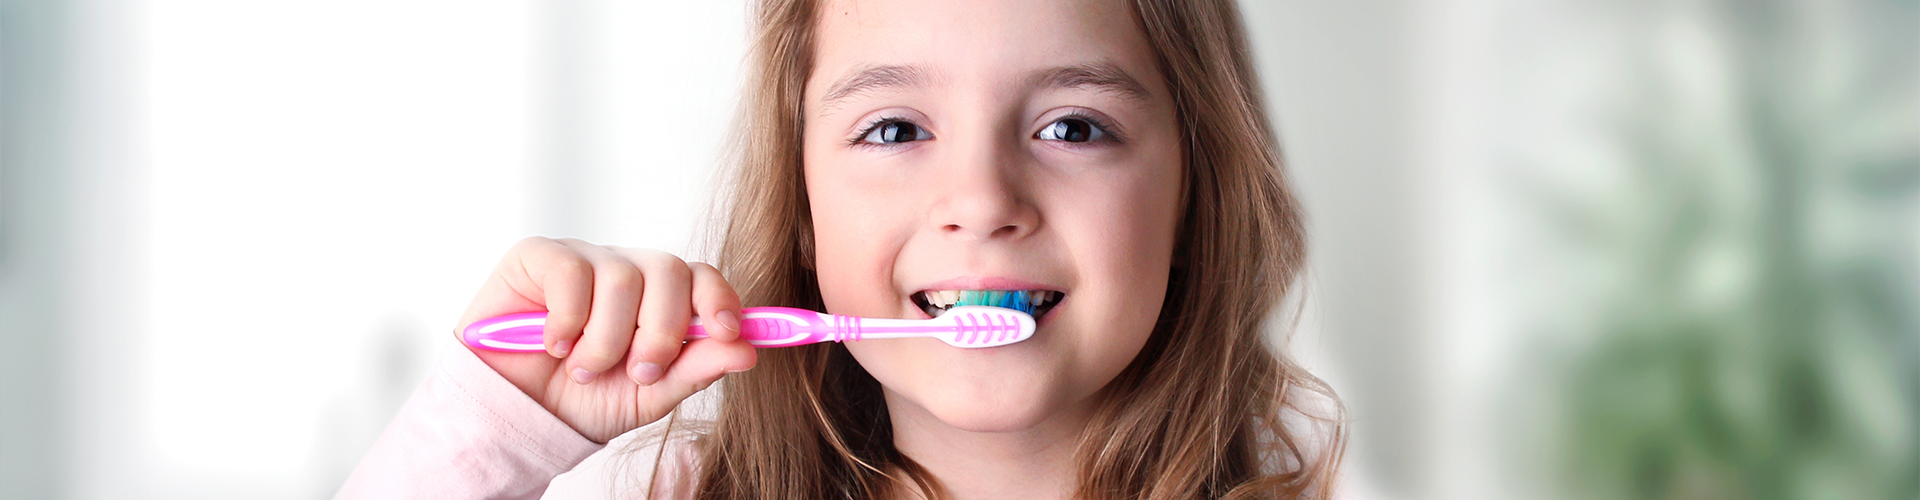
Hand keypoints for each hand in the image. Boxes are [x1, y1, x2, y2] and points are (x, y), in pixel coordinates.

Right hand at [453, 237, 755, 442]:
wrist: (518, 414)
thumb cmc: (584, 399)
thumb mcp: (650, 395)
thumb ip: (697, 368)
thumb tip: (749, 350)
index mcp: (659, 297)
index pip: (702, 277)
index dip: (719, 299)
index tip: (729, 331)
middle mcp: (626, 269)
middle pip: (670, 270)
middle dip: (661, 330)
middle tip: (640, 371)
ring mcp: (583, 258)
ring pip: (621, 279)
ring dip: (605, 341)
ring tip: (584, 370)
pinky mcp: (537, 255)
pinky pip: (572, 274)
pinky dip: (567, 322)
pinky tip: (554, 345)